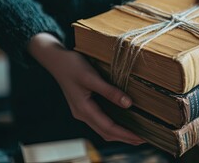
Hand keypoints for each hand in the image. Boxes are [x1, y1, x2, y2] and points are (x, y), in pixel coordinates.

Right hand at [28, 33, 144, 144]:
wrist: (55, 59)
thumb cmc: (72, 66)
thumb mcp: (91, 77)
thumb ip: (109, 91)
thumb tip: (128, 104)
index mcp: (84, 109)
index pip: (108, 127)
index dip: (125, 134)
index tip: (141, 137)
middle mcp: (82, 113)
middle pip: (106, 133)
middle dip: (124, 138)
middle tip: (143, 139)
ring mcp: (82, 111)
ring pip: (102, 128)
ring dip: (119, 133)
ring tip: (135, 134)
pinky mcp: (83, 106)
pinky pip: (100, 121)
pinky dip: (112, 125)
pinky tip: (122, 122)